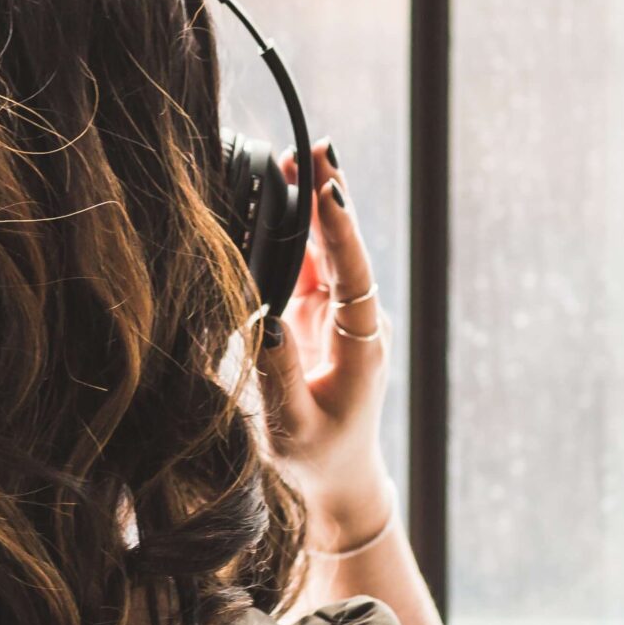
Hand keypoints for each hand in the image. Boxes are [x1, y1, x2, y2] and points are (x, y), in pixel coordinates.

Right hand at [256, 141, 394, 549]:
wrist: (339, 477)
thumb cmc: (317, 457)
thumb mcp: (293, 425)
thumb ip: (278, 374)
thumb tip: (262, 319)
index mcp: (362, 343)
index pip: (353, 274)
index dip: (341, 231)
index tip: (330, 191)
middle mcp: (358, 319)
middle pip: (344, 247)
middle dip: (329, 196)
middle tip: (316, 147)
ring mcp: (341, 313)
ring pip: (328, 248)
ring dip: (314, 204)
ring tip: (298, 156)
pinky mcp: (319, 313)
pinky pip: (310, 262)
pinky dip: (297, 228)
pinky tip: (282, 194)